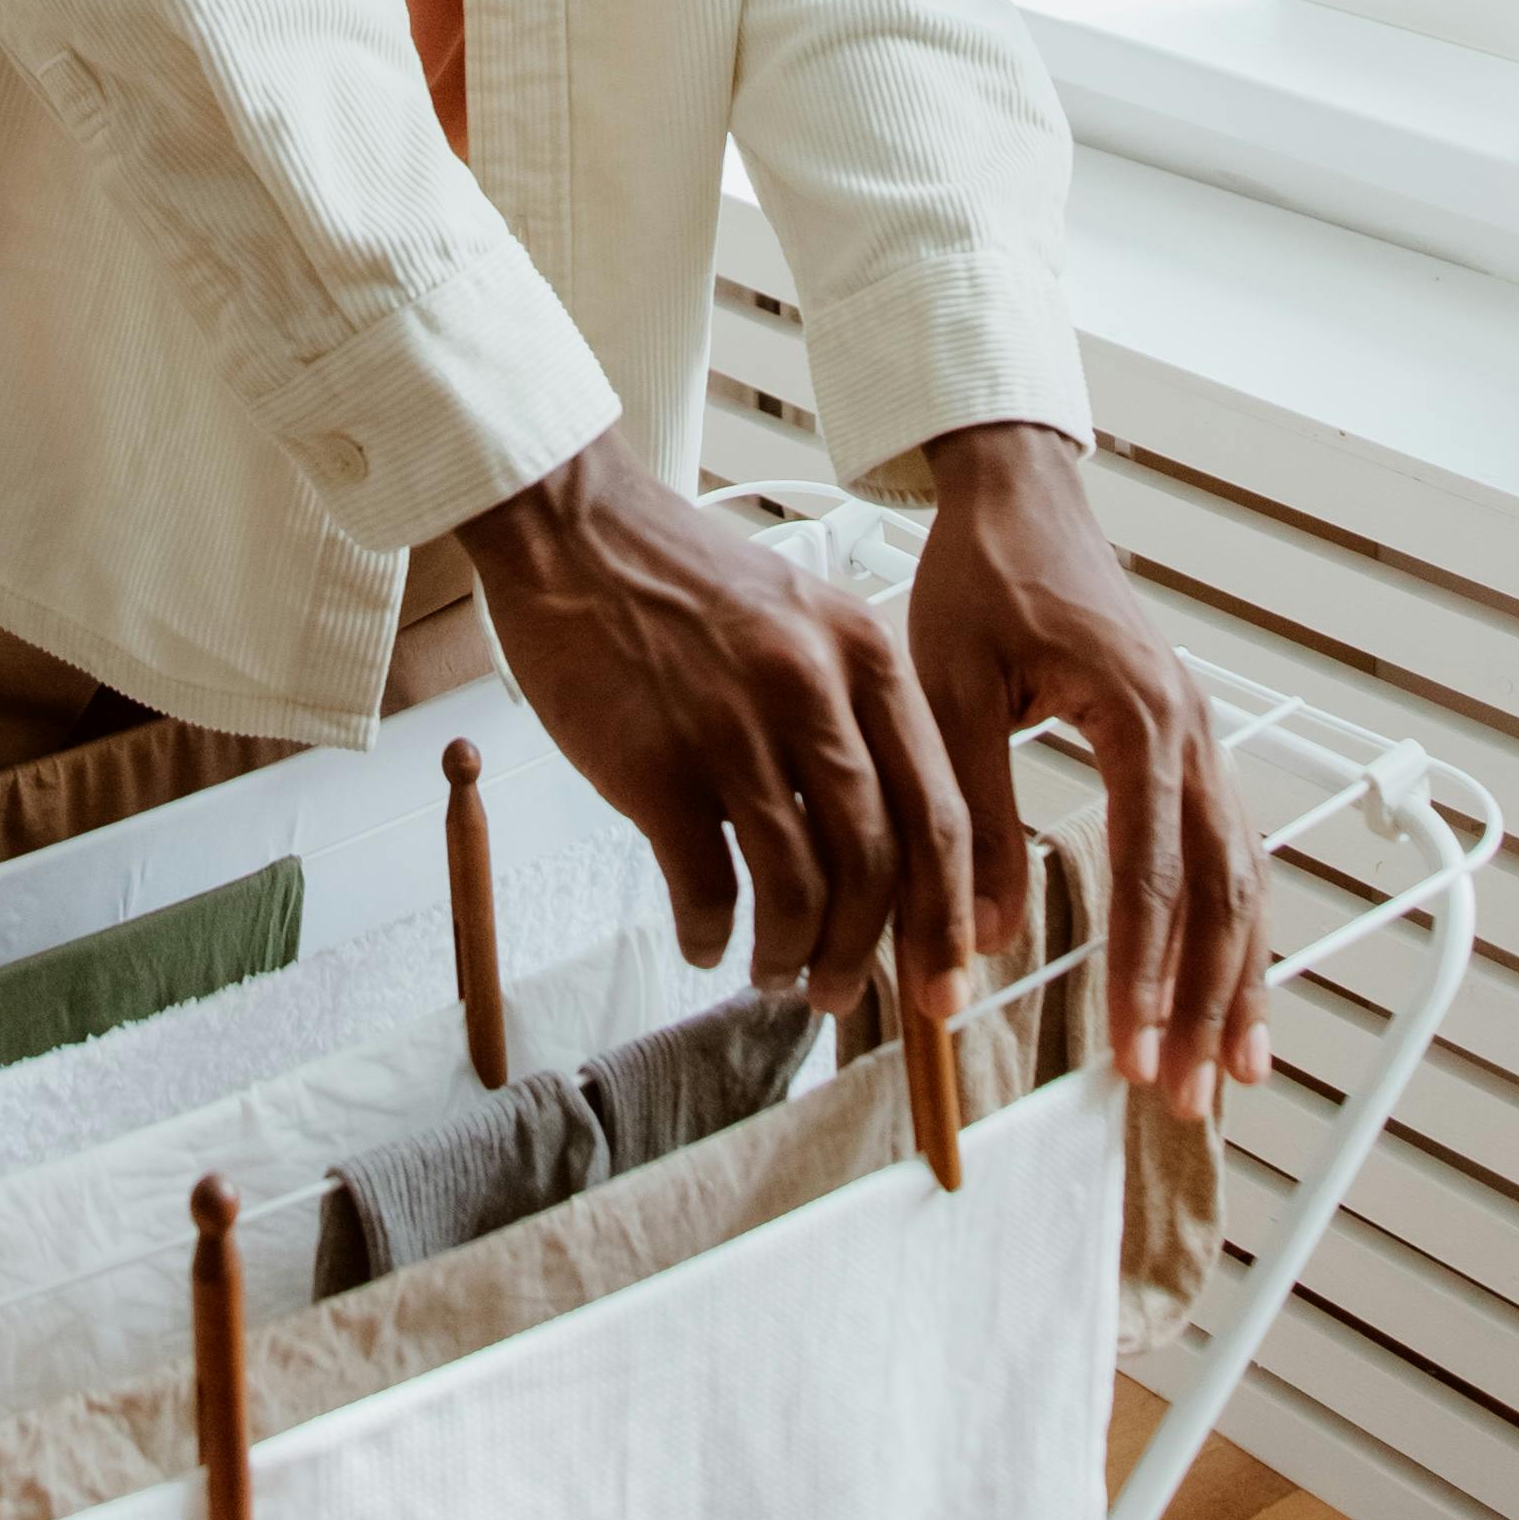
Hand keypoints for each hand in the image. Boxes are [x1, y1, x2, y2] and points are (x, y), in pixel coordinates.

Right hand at [458, 425, 976, 1020]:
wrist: (573, 527)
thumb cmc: (682, 583)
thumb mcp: (800, 619)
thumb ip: (850, 713)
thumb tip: (883, 848)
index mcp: (864, 654)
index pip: (938, 810)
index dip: (945, 913)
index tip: (943, 977)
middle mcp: (811, 688)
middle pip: (877, 860)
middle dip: (867, 950)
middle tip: (842, 993)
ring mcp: (732, 726)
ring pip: (799, 884)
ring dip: (792, 951)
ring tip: (774, 973)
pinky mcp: (654, 762)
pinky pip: (706, 884)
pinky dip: (712, 932)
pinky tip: (704, 940)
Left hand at [909, 422, 1270, 1117]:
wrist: (1018, 496)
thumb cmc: (981, 578)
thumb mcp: (950, 687)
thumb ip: (974, 812)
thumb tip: (988, 938)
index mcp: (1136, 711)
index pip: (1151, 866)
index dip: (1143, 967)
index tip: (1128, 1046)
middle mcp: (1190, 729)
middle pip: (1220, 888)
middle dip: (1204, 998)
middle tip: (1180, 1089)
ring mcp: (1202, 736)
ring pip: (1244, 877)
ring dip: (1235, 978)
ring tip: (1226, 1073)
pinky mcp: (1190, 744)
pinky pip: (1232, 850)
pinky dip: (1235, 929)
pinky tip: (1226, 993)